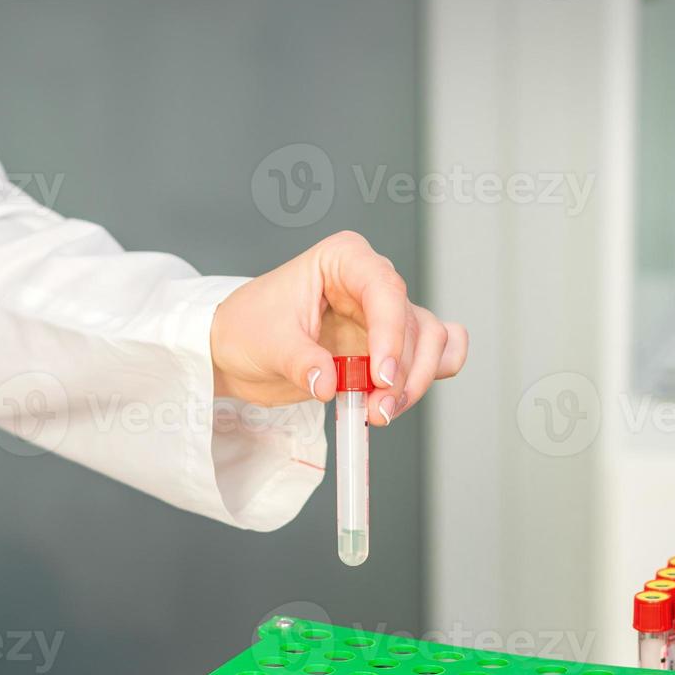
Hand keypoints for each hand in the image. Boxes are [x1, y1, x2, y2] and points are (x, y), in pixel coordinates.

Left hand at [210, 231, 467, 425]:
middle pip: (415, 322)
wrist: (239, 350)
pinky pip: (435, 354)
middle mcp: (372, 282)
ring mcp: (385, 315)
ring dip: (415, 383)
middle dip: (403, 372)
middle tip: (377, 409)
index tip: (381, 377)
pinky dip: (425, 379)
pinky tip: (398, 400)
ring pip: (431, 342)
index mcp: (344, 261)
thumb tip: (329, 384)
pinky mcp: (391, 346)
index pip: (384, 291)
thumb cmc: (249, 327)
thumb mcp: (267, 343)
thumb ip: (301, 362)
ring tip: (378, 413)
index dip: (391, 335)